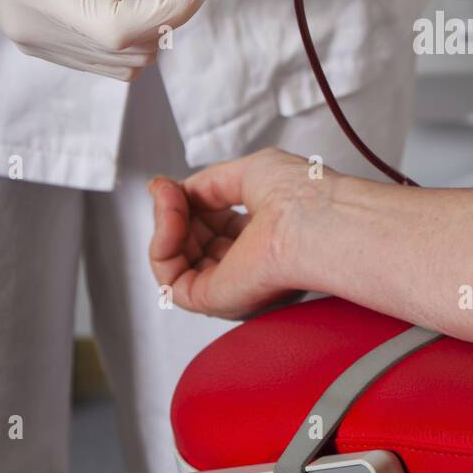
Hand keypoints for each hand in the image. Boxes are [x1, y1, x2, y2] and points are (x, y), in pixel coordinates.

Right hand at [0, 0, 215, 79]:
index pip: (122, 29)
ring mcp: (38, 41)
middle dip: (171, 11)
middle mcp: (35, 30)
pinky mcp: (43, 40)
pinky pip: (106, 55)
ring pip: (124, 60)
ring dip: (152, 21)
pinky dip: (130, 27)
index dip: (174, 8)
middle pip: (129, 49)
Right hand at [148, 148, 314, 319]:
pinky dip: (161, 247)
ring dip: (166, 224)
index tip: (173, 185)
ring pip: (176, 261)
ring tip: (170, 201)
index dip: (190, 202)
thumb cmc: (302, 195)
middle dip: (174, 212)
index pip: (215, 224)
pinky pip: (170, 281)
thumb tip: (174, 189)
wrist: (311, 220)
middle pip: (192, 242)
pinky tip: (169, 223)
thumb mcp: (250, 172)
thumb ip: (209, 184)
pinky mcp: (214, 301)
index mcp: (266, 235)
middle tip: (169, 192)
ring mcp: (233, 283)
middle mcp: (250, 263)